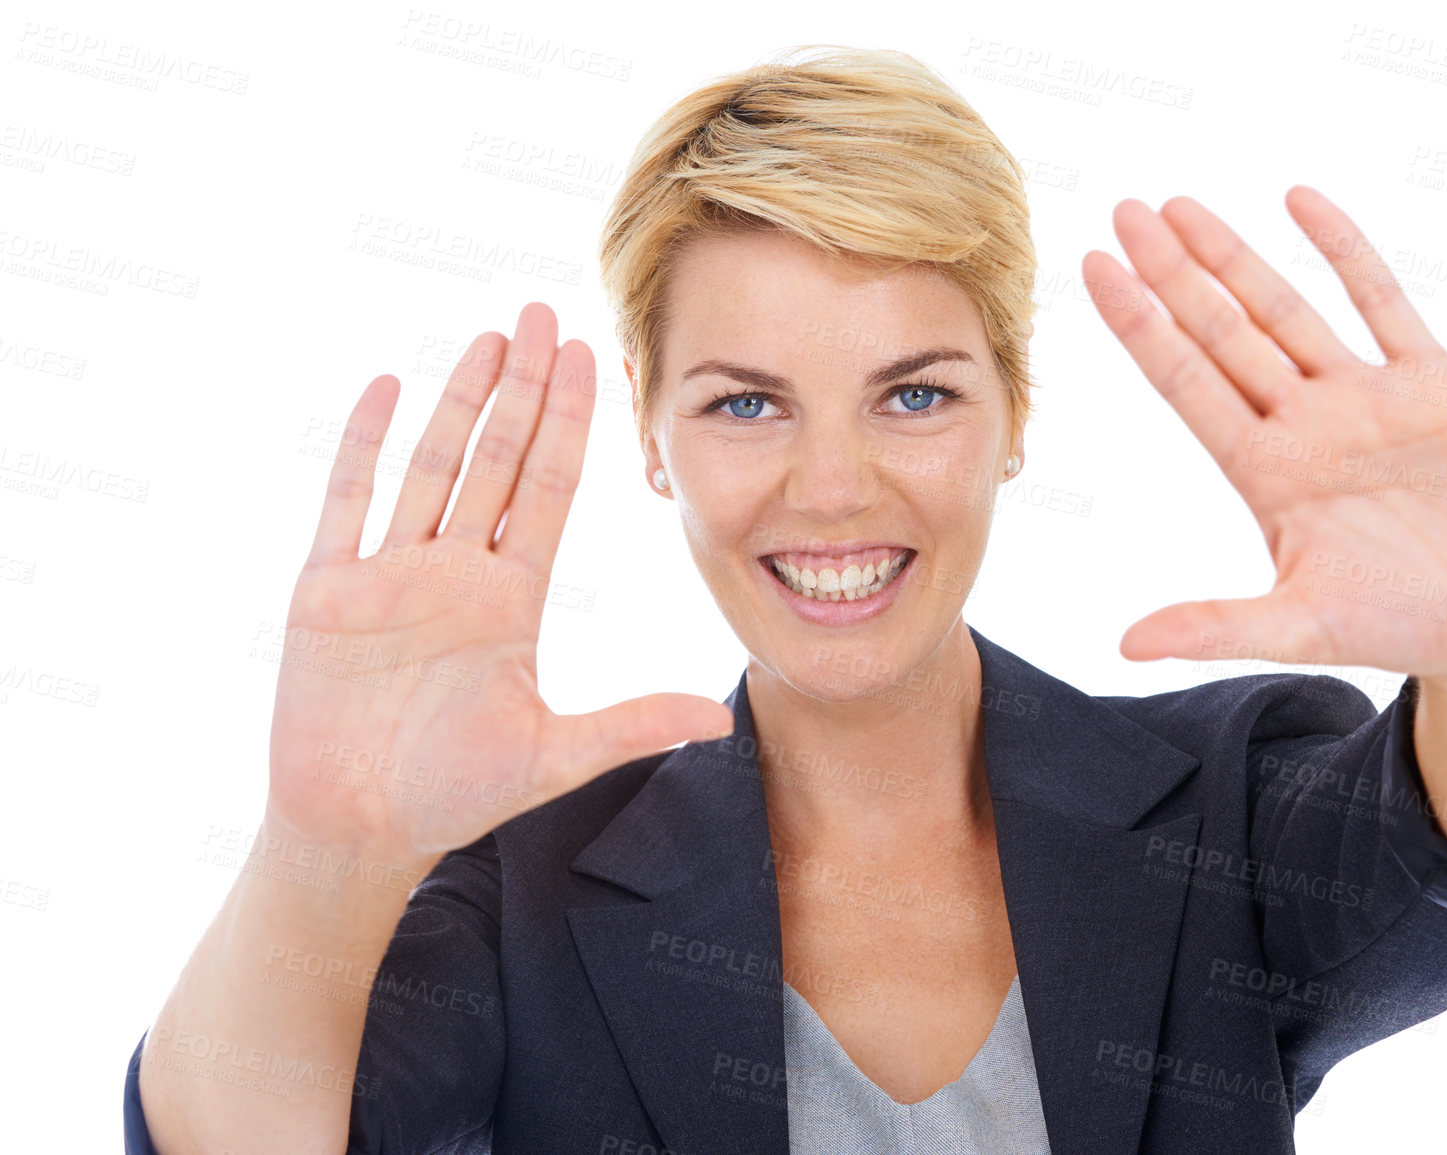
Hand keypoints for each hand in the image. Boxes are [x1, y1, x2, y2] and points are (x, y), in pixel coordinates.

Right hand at [267, 303, 733, 861]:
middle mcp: (456, 573)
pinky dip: (366, 445)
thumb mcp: (553, 755)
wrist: (357, 831)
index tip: (592, 359)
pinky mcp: (328, 590)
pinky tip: (390, 387)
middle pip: (495, 458)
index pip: (546, 490)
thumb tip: (722, 717)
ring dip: (459, 400)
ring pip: (431, 465)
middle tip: (544, 312)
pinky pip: (347, 502)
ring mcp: (391, 574)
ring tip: (489, 335)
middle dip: (522, 387)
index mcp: (510, 600)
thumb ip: (632, 724)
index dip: (568, 425)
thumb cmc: (453, 796)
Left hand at [1083, 188, 1446, 685]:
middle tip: (1123, 211)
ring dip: (1235, 258)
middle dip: (1173, 274)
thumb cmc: (1391, 626)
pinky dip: (1344, 252)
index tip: (1094, 269)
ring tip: (1180, 207)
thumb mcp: (1298, 627)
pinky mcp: (1433, 385)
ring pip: (1285, 309)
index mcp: (1263, 471)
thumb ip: (1216, 627)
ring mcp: (1364, 398)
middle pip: (1221, 333)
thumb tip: (1125, 647)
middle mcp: (1302, 423)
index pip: (1184, 381)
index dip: (1139, 326)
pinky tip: (1299, 201)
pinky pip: (1382, 303)